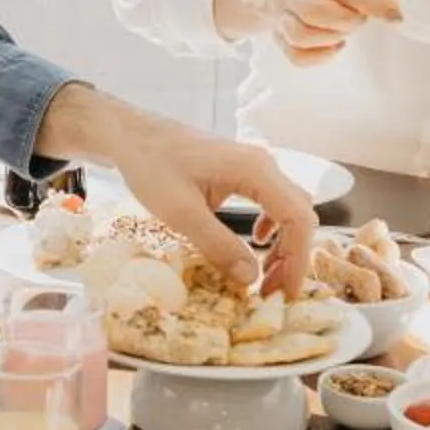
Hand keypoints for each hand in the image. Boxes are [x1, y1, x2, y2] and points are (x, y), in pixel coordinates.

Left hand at [34, 84, 315, 293]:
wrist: (131, 136)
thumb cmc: (151, 166)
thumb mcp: (181, 213)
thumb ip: (218, 246)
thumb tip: (251, 279)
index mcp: (255, 169)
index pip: (298, 218)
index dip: (298, 259)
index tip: (287, 293)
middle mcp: (262, 164)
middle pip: (299, 215)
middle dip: (292, 256)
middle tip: (275, 293)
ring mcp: (254, 166)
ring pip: (287, 209)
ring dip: (284, 244)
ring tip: (267, 275)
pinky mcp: (241, 172)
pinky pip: (271, 201)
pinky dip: (271, 227)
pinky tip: (257, 241)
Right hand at [213, 0, 397, 64]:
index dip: (371, 3)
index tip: (394, 15)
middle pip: (314, 12)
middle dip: (346, 21)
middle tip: (360, 19)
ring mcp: (280, 17)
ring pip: (301, 36)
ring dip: (332, 38)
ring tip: (344, 30)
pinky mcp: (278, 39)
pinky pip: (297, 56)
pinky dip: (321, 56)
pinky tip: (334, 45)